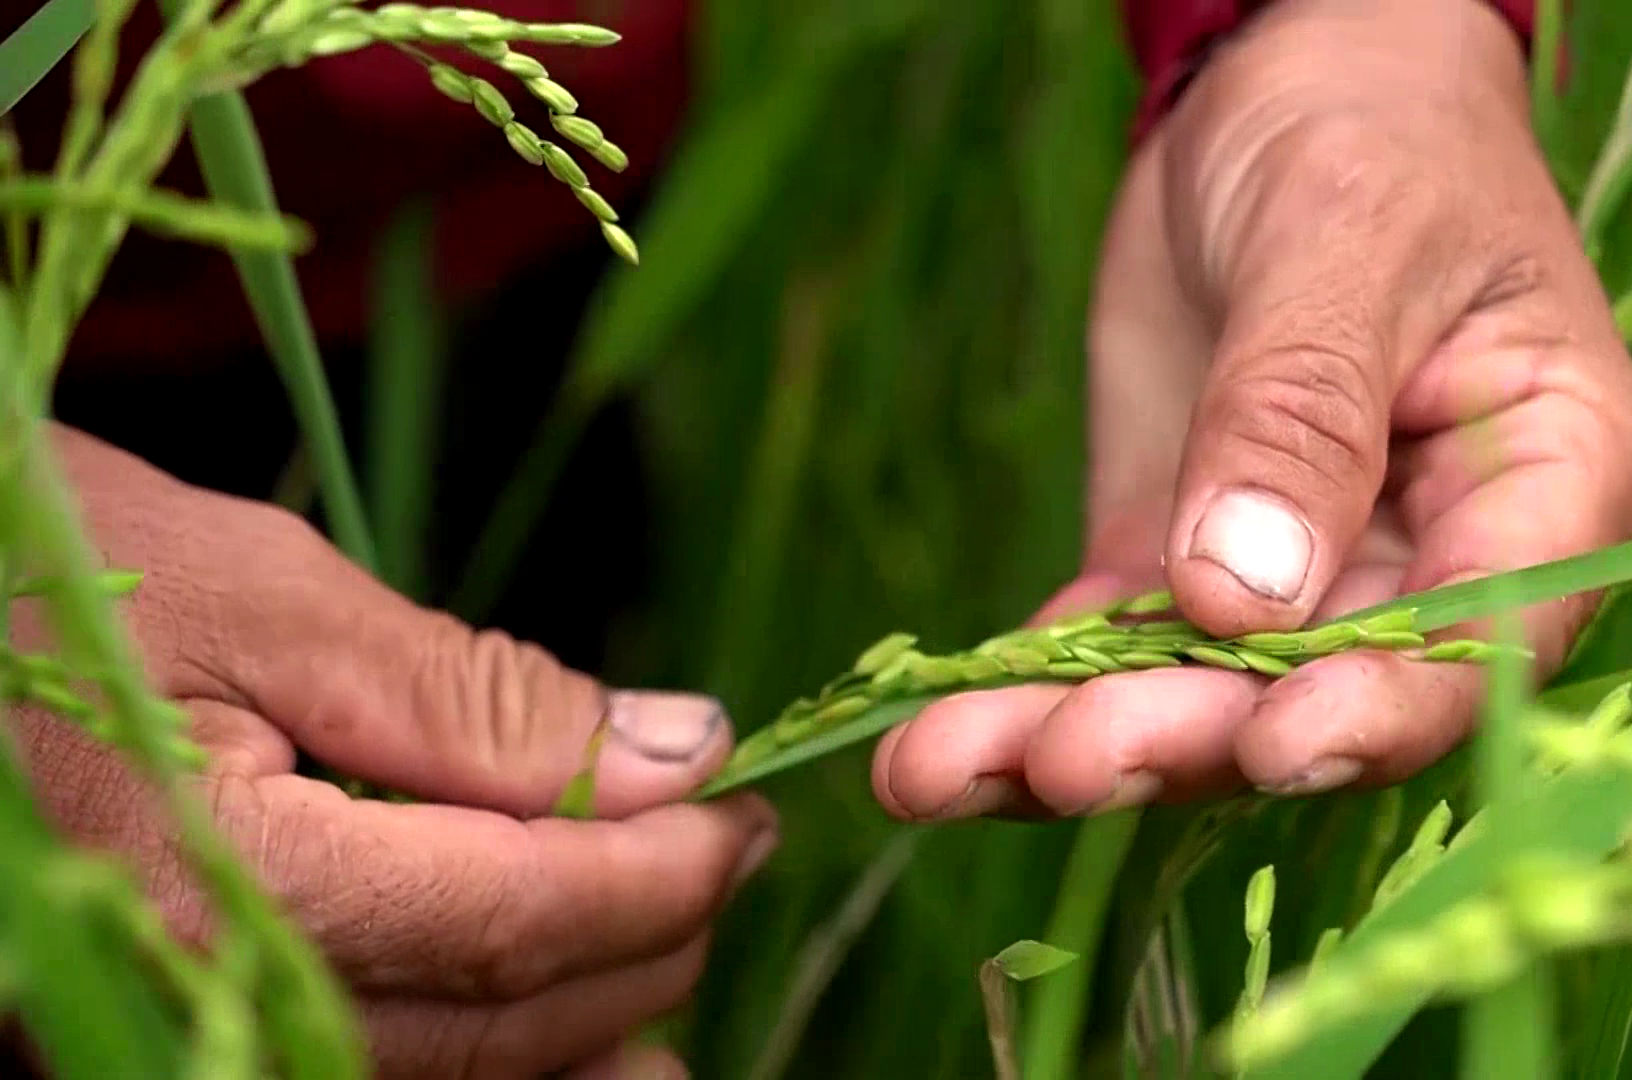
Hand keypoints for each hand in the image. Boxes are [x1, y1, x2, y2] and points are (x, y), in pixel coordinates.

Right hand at [10, 426, 776, 1078]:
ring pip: (459, 1073)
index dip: (662, 869)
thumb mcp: (271, 597)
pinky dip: (502, 1052)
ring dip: (595, 1014)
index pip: (521, 915)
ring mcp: (192, 1039)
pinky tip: (582, 1027)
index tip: (746, 801)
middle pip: (507, 1017)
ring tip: (686, 935)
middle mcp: (214, 1002)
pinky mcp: (186, 1030)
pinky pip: (385, 1073)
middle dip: (652, 932)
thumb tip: (674, 750)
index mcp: (236, 884)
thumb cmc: (61, 582)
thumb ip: (474, 696)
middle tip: (735, 841)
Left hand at [872, 0, 1631, 819]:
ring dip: (1064, 744)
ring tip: (933, 775)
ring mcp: (1278, 576)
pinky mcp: (1167, 559)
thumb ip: (1302, 412)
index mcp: (1522, 489)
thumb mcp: (1345, 241)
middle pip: (1304, 697)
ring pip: (1180, 694)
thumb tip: (1243, 596)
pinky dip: (1018, 692)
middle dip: (1182, 740)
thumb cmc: (1365, 137)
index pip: (1472, 640)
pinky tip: (927, 745)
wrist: (1276, 100)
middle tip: (1065, 761)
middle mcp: (1407, 564)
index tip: (1268, 742)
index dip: (1376, 710)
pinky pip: (1097, 646)